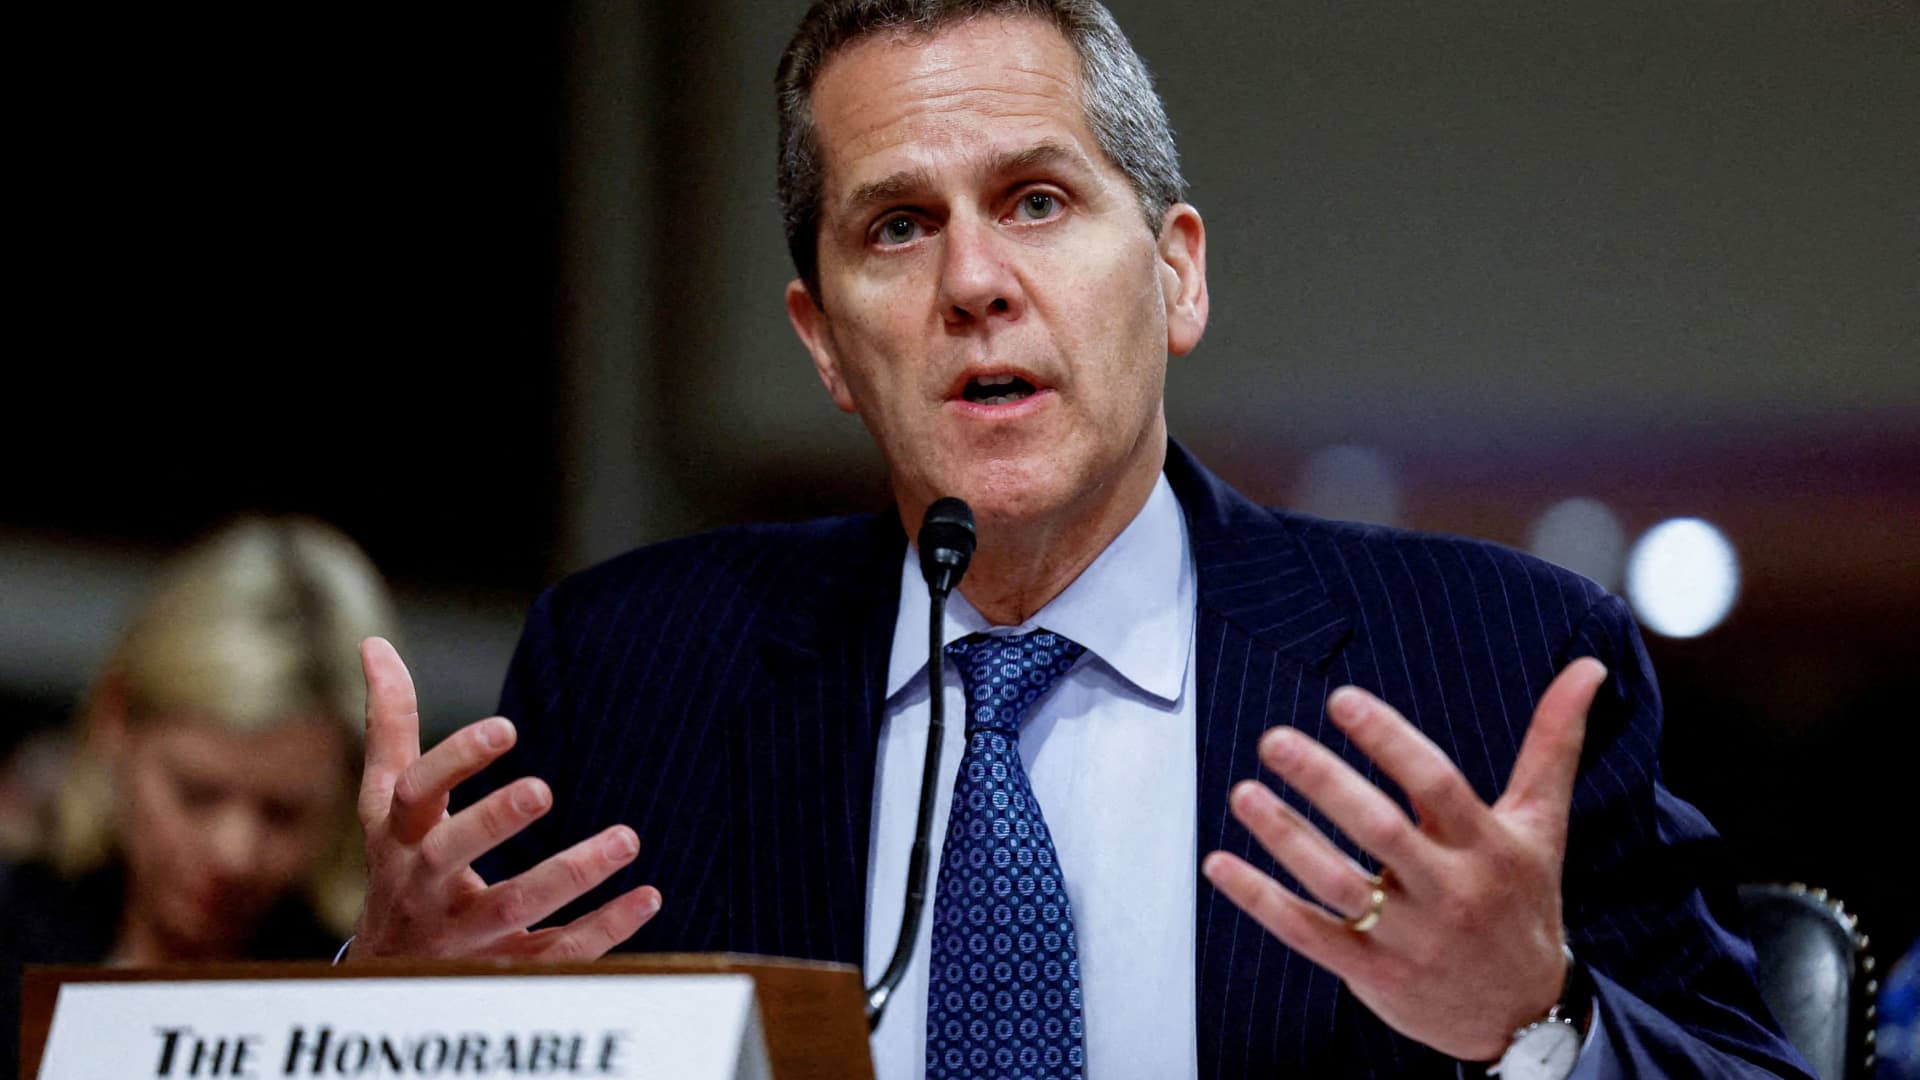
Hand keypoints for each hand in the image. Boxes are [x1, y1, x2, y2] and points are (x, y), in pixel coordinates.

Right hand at [349, 637, 661, 960]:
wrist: (387, 980)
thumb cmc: (397, 868)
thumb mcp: (385, 804)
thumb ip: (390, 728)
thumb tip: (375, 645)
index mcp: (399, 840)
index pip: (414, 795)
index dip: (454, 760)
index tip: (507, 727)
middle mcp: (424, 890)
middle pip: (448, 856)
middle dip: (492, 823)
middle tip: (543, 788)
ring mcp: (463, 939)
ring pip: (512, 910)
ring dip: (569, 875)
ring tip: (626, 839)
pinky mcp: (506, 973)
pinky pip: (557, 956)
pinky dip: (604, 930)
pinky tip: (648, 897)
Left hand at [1201, 658, 1607, 1060]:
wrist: (1525, 1016)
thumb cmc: (1522, 900)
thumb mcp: (1543, 825)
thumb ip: (1554, 743)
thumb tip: (1587, 667)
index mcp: (1488, 847)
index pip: (1436, 784)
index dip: (1390, 740)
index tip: (1342, 700)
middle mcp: (1449, 891)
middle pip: (1381, 830)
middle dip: (1326, 783)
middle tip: (1275, 740)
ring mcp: (1408, 936)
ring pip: (1338, 883)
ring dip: (1286, 836)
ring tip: (1244, 792)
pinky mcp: (1371, 972)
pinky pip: (1308, 933)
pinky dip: (1261, 900)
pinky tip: (1220, 864)